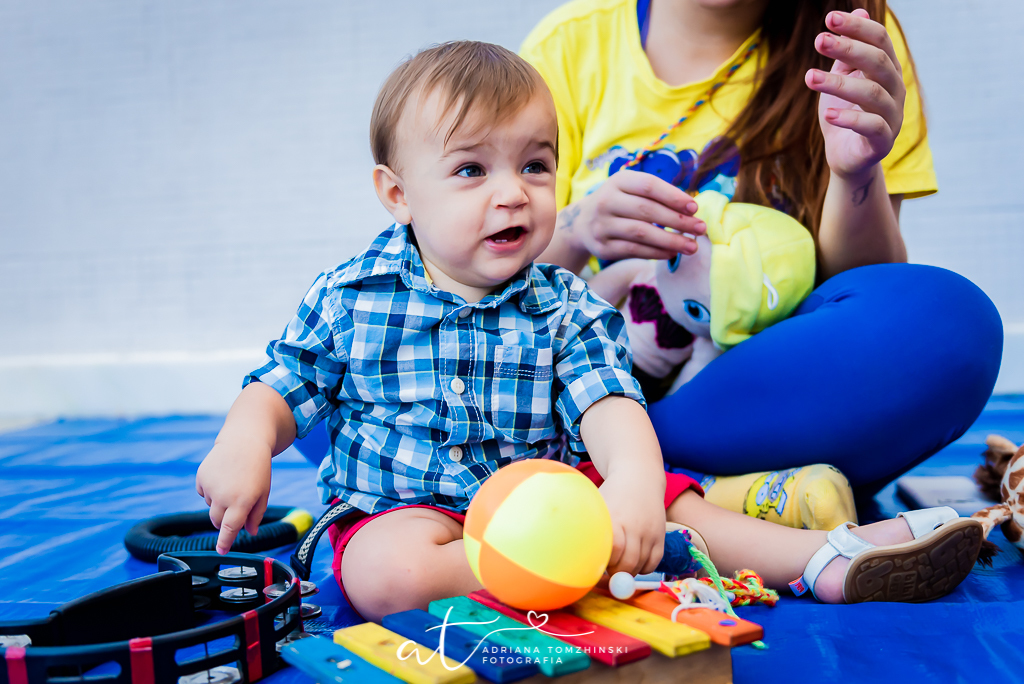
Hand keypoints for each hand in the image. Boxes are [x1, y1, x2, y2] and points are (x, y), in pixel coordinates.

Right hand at [195, 439, 272, 553]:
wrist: (245, 441)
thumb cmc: (258, 468)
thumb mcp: (263, 492)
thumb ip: (256, 515)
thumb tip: (250, 533)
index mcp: (242, 503)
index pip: (229, 530)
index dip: (225, 543)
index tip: (221, 551)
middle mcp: (224, 497)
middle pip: (217, 521)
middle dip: (224, 520)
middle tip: (234, 506)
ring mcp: (210, 487)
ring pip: (210, 506)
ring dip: (219, 501)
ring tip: (232, 482)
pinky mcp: (201, 478)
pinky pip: (203, 493)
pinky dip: (211, 489)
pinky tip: (222, 476)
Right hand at [561, 170, 706, 261]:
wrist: (582, 223)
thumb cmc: (619, 203)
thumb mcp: (631, 189)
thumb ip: (657, 195)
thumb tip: (692, 209)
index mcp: (618, 181)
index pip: (649, 186)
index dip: (674, 196)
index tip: (695, 207)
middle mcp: (606, 201)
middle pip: (647, 211)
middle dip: (678, 220)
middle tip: (700, 228)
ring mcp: (602, 226)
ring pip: (641, 233)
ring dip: (670, 241)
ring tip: (692, 246)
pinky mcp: (602, 247)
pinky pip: (634, 251)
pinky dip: (656, 253)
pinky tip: (672, 253)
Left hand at [599, 472, 666, 575]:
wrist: (639, 479)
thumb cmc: (612, 495)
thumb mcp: (599, 506)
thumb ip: (593, 529)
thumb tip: (582, 556)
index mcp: (615, 517)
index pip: (614, 549)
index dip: (605, 562)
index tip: (597, 564)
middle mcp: (635, 526)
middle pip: (628, 562)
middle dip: (616, 572)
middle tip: (607, 570)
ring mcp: (650, 532)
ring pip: (641, 565)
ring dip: (628, 572)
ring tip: (618, 564)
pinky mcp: (661, 536)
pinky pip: (654, 563)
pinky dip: (643, 568)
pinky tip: (633, 562)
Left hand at [806, 9, 904, 179]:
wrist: (847, 158)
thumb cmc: (844, 114)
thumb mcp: (842, 79)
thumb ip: (848, 52)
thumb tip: (858, 11)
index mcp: (887, 71)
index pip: (879, 41)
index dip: (856, 29)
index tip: (829, 19)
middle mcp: (895, 90)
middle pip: (878, 62)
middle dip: (847, 48)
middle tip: (818, 40)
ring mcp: (892, 116)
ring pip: (871, 93)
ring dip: (838, 83)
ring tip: (809, 77)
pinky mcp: (883, 142)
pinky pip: (872, 126)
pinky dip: (849, 118)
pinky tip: (828, 113)